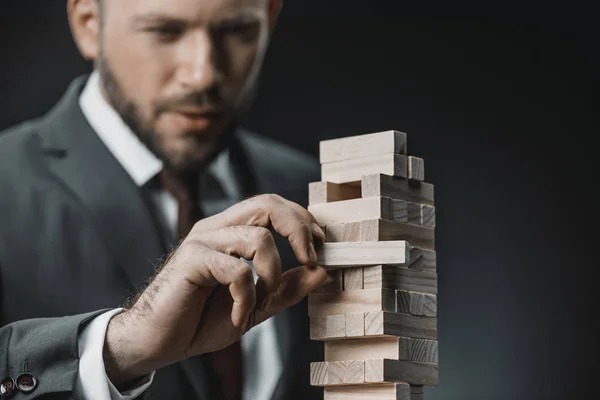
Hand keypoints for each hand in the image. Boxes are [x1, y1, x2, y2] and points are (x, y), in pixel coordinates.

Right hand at [103, 194, 326, 385]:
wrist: (158, 342)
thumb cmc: (200, 319)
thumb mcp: (256, 304)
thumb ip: (287, 288)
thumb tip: (321, 271)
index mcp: (231, 231)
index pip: (272, 205)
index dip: (301, 220)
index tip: (320, 246)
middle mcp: (216, 228)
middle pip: (267, 204)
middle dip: (298, 229)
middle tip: (312, 258)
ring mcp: (202, 241)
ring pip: (258, 238)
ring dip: (272, 275)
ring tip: (261, 300)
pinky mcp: (191, 261)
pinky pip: (237, 271)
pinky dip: (246, 298)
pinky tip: (237, 315)